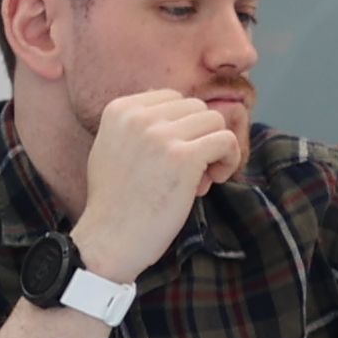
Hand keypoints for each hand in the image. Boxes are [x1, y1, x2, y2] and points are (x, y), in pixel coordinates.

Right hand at [75, 88, 246, 285]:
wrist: (109, 239)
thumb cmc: (115, 201)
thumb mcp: (113, 146)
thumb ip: (138, 124)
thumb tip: (178, 108)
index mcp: (120, 109)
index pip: (173, 98)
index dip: (182, 127)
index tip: (173, 156)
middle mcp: (138, 116)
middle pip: (196, 108)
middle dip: (199, 137)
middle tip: (189, 172)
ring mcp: (161, 135)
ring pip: (214, 121)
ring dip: (215, 148)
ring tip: (200, 177)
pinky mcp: (183, 157)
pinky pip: (226, 141)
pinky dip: (229, 159)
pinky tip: (214, 180)